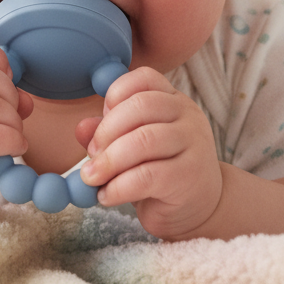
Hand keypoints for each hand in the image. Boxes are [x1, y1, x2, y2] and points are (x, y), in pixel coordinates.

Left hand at [78, 67, 222, 239]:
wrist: (202, 206)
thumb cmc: (161, 169)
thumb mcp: (132, 146)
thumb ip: (107, 133)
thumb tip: (81, 128)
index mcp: (173, 99)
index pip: (144, 78)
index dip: (116, 93)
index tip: (102, 117)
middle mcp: (187, 115)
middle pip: (141, 106)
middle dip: (107, 130)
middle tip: (91, 153)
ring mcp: (193, 144)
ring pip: (143, 141)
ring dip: (109, 161)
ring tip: (92, 177)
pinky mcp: (189, 177)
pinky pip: (146, 177)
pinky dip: (118, 187)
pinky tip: (106, 196)